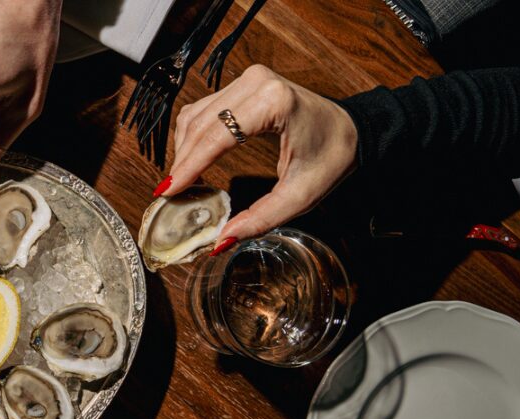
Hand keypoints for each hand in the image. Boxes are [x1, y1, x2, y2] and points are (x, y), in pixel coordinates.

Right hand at [163, 64, 358, 240]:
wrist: (352, 129)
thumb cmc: (331, 158)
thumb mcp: (300, 195)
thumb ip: (261, 218)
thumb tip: (221, 240)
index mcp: (275, 102)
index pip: (217, 136)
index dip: (189, 166)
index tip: (168, 192)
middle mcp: (257, 82)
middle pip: (201, 124)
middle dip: (182, 162)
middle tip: (170, 195)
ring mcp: (248, 78)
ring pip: (196, 115)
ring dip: (184, 149)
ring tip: (182, 182)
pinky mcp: (243, 83)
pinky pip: (203, 109)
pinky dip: (193, 136)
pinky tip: (193, 161)